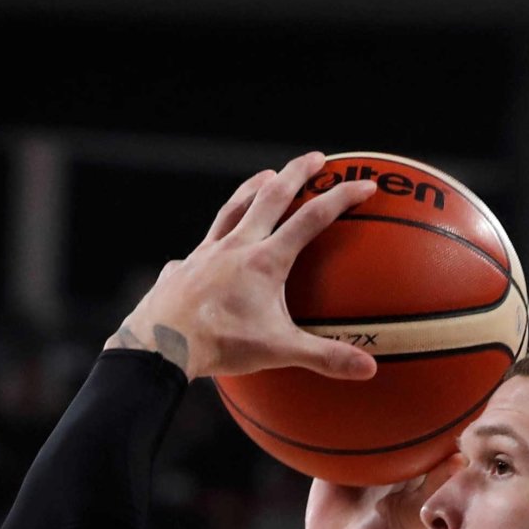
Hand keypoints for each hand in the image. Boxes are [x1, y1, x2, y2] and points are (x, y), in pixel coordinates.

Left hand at [109, 152, 379, 382]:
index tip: (365, 184)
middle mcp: (236, 246)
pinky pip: (203, 244)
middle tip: (317, 158)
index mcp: (264, 261)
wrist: (159, 345)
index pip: (312, 219)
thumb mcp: (278, 352)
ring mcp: (205, 253)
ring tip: (266, 176)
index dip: (341, 198)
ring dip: (253, 188)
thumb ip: (325, 357)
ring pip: (233, 208)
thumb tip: (369, 370)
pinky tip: (213, 246)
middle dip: (297, 173)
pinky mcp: (184, 265)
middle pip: (271, 196)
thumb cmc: (219, 345)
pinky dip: (215, 239)